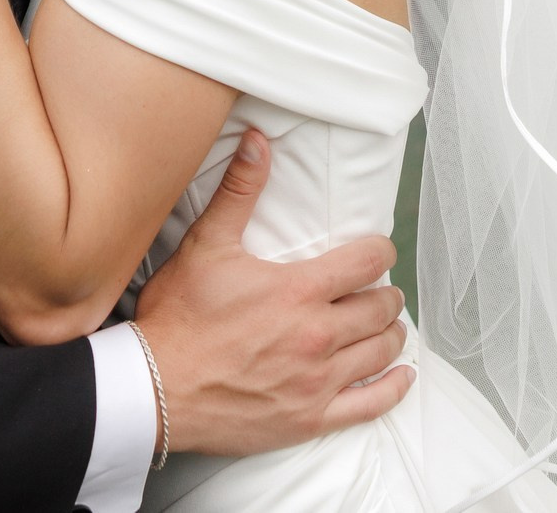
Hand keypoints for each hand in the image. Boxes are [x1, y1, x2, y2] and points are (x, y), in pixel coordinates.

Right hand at [132, 129, 412, 457]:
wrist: (155, 389)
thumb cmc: (178, 317)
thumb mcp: (206, 245)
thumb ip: (239, 191)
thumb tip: (258, 140)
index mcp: (299, 290)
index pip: (367, 262)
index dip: (381, 250)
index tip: (379, 250)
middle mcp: (318, 335)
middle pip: (380, 308)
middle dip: (386, 293)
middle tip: (380, 289)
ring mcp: (317, 380)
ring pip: (380, 352)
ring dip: (391, 334)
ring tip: (388, 325)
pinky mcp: (310, 417)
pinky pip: (369, 405)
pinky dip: (393, 389)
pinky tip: (401, 376)